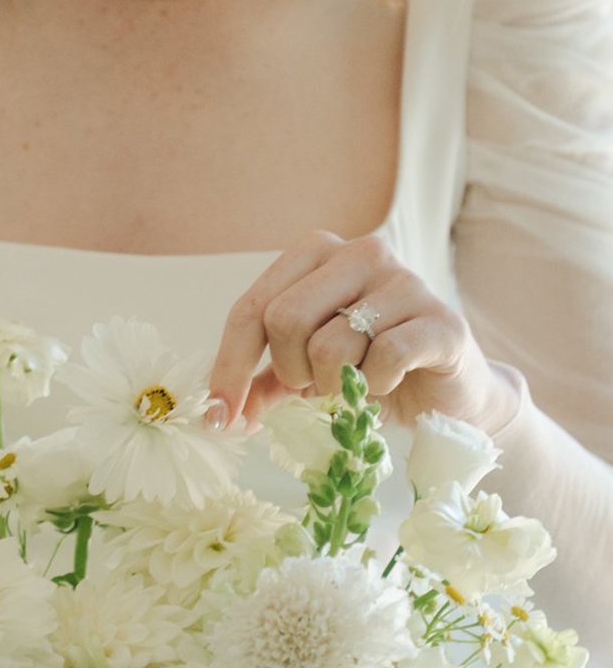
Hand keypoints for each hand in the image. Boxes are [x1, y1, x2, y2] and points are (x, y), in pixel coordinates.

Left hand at [207, 230, 523, 435]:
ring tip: (355, 383)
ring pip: (331, 344)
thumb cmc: (371, 371)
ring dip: (334, 383)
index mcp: (319, 253)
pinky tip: (387, 383)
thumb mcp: (305, 372)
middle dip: (290, 370)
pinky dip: (375, 385)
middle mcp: (362, 252)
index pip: (252, 307)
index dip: (229, 365)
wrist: (449, 395)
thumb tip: (218, 413)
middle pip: (284, 319)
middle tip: (312, 387)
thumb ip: (262, 381)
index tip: (219, 415)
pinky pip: (383, 357)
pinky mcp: (441, 320)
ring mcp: (405, 281)